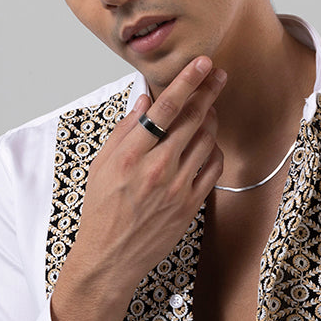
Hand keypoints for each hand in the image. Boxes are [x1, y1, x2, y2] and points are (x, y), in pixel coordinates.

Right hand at [51, 56, 225, 320]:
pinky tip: (208, 143)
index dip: (187, 81)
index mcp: (131, 154)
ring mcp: (177, 187)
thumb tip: (146, 99)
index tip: (202, 63)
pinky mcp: (190, 204)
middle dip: (208, 92)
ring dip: (211, 120)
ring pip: (206, 140)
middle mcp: (157, 168)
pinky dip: (214, 150)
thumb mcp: (101, 165)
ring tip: (209, 109)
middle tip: (218, 75)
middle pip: (193, 119)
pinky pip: (212, 168)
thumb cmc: (101, 210)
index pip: (166, 108)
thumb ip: (125, 129)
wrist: (110, 257)